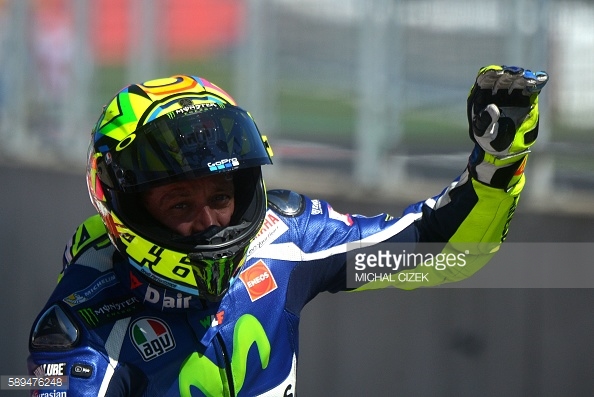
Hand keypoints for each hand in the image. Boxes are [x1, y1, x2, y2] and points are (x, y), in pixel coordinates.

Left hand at [467, 65, 548, 188]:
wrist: (504, 150)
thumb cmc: (489, 140)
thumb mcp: (484, 133)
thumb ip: (486, 121)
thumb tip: (493, 108)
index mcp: (481, 97)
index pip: (485, 79)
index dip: (491, 74)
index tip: (498, 73)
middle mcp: (496, 92)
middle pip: (502, 77)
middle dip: (509, 74)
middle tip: (516, 74)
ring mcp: (512, 95)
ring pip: (517, 80)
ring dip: (523, 76)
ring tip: (528, 77)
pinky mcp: (526, 99)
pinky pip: (531, 88)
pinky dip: (536, 82)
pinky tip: (541, 79)